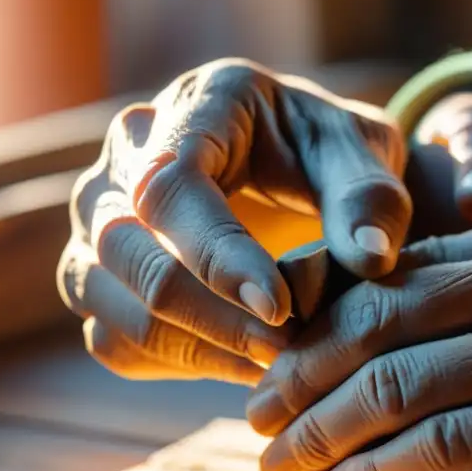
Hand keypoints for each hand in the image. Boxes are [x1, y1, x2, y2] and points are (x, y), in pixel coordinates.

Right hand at [57, 59, 409, 384]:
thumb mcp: (365, 153)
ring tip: (273, 366)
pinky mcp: (102, 274)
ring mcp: (101, 215)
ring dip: (190, 345)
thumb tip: (370, 258)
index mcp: (197, 104)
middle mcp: (128, 155)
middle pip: (122, 245)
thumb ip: (369, 198)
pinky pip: (113, 336)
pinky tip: (243, 366)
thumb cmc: (331, 152)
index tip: (282, 309)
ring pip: (105, 296)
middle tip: (286, 350)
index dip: (218, 254)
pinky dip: (175, 363)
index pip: (171, 183)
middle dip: (206, 313)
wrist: (303, 162)